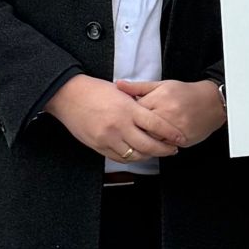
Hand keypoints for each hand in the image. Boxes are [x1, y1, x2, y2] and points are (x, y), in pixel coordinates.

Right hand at [45, 75, 185, 161]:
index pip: (156, 125)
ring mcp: (108, 138)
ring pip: (135, 155)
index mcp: (128, 109)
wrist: (68, 96)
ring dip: (148, 155)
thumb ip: (137, 104)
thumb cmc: (95, 90)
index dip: (171, 134)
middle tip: (173, 149)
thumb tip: (154, 113)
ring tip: (157, 152)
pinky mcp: (98, 146)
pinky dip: (131, 157)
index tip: (180, 138)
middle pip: (148, 145)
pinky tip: (138, 154)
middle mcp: (119, 126)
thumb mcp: (121, 92)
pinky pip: (119, 158)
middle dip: (164, 149)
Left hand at [115, 79, 226, 148]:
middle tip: (129, 131)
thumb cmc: (186, 93)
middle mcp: (167, 112)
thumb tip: (118, 85)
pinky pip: (165, 146)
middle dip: (134, 130)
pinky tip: (155, 143)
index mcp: (160, 97)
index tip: (124, 117)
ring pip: (152, 140)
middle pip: (141, 127)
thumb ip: (139, 87)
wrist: (212, 102)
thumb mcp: (162, 85)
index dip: (128, 115)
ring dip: (145, 140)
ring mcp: (175, 127)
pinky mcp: (183, 138)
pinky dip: (158, 146)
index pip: (135, 110)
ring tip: (140, 138)